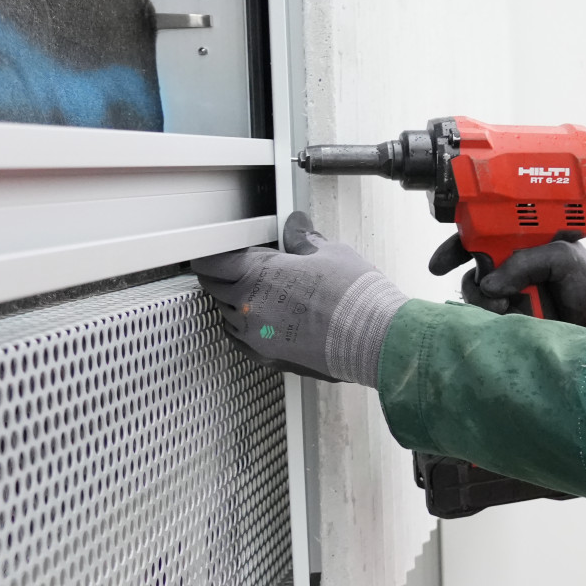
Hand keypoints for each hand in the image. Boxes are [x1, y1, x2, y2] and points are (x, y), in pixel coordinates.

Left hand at [194, 212, 407, 384]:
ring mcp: (255, 334)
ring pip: (226, 314)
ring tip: (254, 293)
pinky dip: (243, 328)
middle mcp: (248, 306)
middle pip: (213, 287)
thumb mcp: (330, 253)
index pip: (213, 262)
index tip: (214, 252)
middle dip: (220, 275)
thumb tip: (297, 230)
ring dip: (233, 302)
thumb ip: (304, 242)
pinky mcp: (269, 356)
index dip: (210, 254)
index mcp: (257, 275)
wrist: (374, 338)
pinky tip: (258, 321)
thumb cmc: (355, 297)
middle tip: (232, 268)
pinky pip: (240, 340)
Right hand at [428, 235, 585, 335]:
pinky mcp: (515, 321)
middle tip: (486, 293)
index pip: (482, 236)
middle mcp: (513, 268)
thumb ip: (527, 262)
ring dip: (485, 303)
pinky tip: (511, 319)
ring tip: (508, 307)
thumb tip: (490, 284)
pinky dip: (494, 321)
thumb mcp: (564, 259)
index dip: (458, 246)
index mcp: (523, 245)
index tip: (442, 263)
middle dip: (471, 282)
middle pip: (471, 270)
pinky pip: (489, 321)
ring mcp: (512, 296)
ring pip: (477, 298)